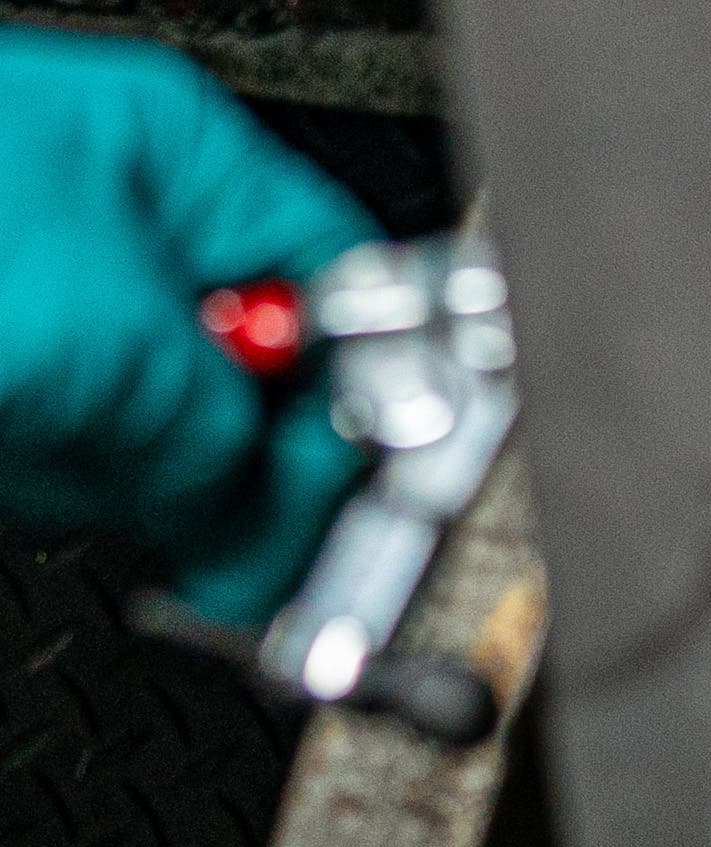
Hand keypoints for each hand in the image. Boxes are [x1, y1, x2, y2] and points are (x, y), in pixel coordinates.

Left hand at [0, 32, 375, 623]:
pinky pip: (64, 466)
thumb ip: (225, 438)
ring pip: (153, 442)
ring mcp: (40, 298)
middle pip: (254, 385)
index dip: (374, 401)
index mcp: (167, 154)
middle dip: (216, 455)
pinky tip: (5, 452)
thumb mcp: (103, 337)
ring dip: (108, 476)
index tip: (380, 502)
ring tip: (33, 439)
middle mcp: (112, 219)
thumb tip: (279, 535)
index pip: (344, 290)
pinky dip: (39, 480)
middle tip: (180, 486)